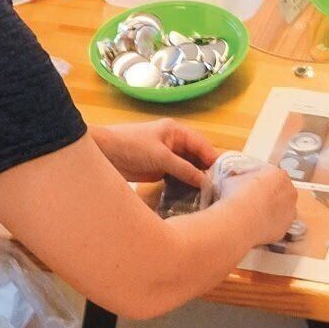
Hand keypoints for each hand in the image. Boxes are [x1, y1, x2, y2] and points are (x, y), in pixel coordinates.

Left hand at [94, 119, 217, 187]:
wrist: (104, 153)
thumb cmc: (132, 146)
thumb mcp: (161, 157)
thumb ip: (183, 169)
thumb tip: (205, 181)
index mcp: (176, 132)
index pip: (202, 145)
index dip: (213, 159)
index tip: (223, 176)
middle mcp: (174, 143)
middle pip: (196, 157)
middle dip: (205, 171)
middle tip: (217, 189)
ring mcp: (166, 157)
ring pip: (188, 168)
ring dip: (195, 179)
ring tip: (206, 195)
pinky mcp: (159, 170)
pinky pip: (177, 177)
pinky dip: (184, 184)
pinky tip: (190, 195)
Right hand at [220, 162, 297, 242]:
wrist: (240, 221)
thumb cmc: (238, 197)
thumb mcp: (233, 179)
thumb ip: (239, 179)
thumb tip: (236, 183)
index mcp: (279, 175)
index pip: (268, 173)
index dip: (255, 178)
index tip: (247, 183)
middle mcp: (289, 191)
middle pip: (278, 189)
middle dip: (266, 192)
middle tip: (251, 197)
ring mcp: (290, 210)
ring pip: (281, 207)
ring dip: (271, 208)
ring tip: (254, 212)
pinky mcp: (286, 227)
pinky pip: (278, 223)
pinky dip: (270, 223)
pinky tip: (258, 223)